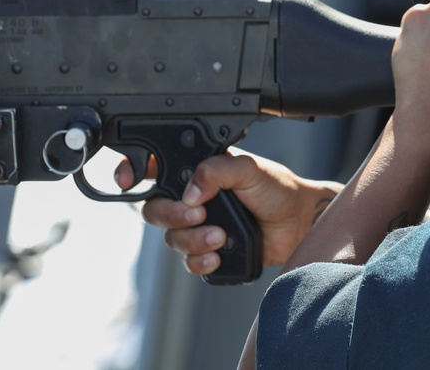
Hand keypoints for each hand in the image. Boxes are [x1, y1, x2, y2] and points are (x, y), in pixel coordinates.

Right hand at [115, 150, 340, 274]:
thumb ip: (217, 170)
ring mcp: (199, 225)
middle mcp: (193, 198)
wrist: (299, 222)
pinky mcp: (209, 251)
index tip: (129, 180)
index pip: (155, 167)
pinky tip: (217, 257)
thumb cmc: (278, 189)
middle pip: (155, 209)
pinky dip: (199, 261)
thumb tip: (191, 191)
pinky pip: (188, 262)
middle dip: (171, 215)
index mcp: (198, 171)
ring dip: (192, 240)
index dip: (134, 171)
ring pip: (171, 238)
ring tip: (219, 235)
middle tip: (198, 214)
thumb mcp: (249, 168)